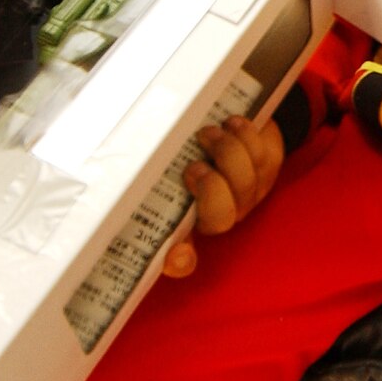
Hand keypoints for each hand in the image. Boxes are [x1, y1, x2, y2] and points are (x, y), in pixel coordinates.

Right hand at [164, 115, 284, 277]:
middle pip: (220, 218)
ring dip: (226, 152)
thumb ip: (150, 174)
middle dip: (210, 189)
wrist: (232, 119)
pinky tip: (232, 123)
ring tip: (208, 133)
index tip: (178, 255)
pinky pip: (262, 156)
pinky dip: (245, 136)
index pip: (181, 257)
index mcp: (187, 220)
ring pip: (244, 182)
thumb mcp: (167, 160)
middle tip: (194, 165)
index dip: (180, 261)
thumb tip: (113, 173)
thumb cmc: (191, 144)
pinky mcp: (268, 167)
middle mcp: (219, 214)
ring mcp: (247, 193)